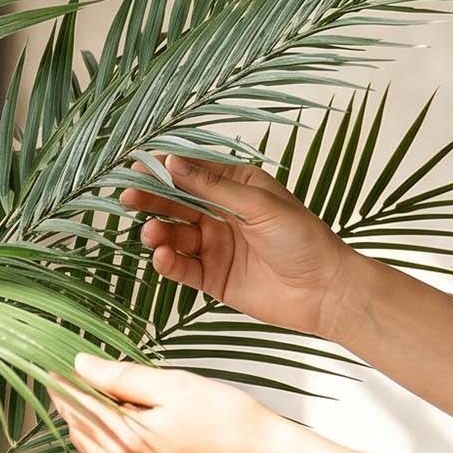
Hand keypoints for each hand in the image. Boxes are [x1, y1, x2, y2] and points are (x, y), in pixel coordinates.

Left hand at [52, 355, 307, 452]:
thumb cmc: (232, 423)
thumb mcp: (175, 387)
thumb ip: (121, 378)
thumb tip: (79, 366)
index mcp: (126, 447)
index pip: (76, 409)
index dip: (65, 384)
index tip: (56, 367)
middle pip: (84, 436)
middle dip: (85, 407)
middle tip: (95, 380)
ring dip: (106, 433)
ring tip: (136, 409)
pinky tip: (155, 440)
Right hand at [121, 155, 362, 340]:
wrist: (325, 291)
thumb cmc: (302, 239)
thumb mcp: (257, 205)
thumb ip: (211, 186)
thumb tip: (172, 161)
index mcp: (237, 188)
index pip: (192, 172)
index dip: (164, 169)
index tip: (136, 167)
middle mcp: (222, 215)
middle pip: (176, 203)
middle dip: (151, 199)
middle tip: (127, 197)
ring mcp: (216, 247)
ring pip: (174, 235)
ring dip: (157, 232)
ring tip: (151, 234)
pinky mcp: (212, 278)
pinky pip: (181, 267)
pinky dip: (167, 262)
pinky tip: (162, 257)